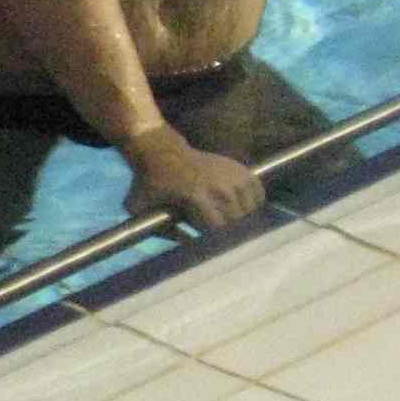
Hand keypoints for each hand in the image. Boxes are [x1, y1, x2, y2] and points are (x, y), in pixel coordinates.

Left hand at [119, 127, 265, 233]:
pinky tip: (241, 208)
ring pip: (251, 211)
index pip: (219, 230)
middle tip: (221, 238)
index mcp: (197, 197)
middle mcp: (220, 187)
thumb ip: (159, 231)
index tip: (211, 247)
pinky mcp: (241, 169)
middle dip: (230, 233)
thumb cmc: (150, 182)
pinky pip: (258, 195)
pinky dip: (254, 203)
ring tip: (230, 224)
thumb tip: (187, 250)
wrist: (161, 150)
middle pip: (237, 223)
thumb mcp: (141, 208)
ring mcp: (233, 176)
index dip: (216, 242)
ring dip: (242, 219)